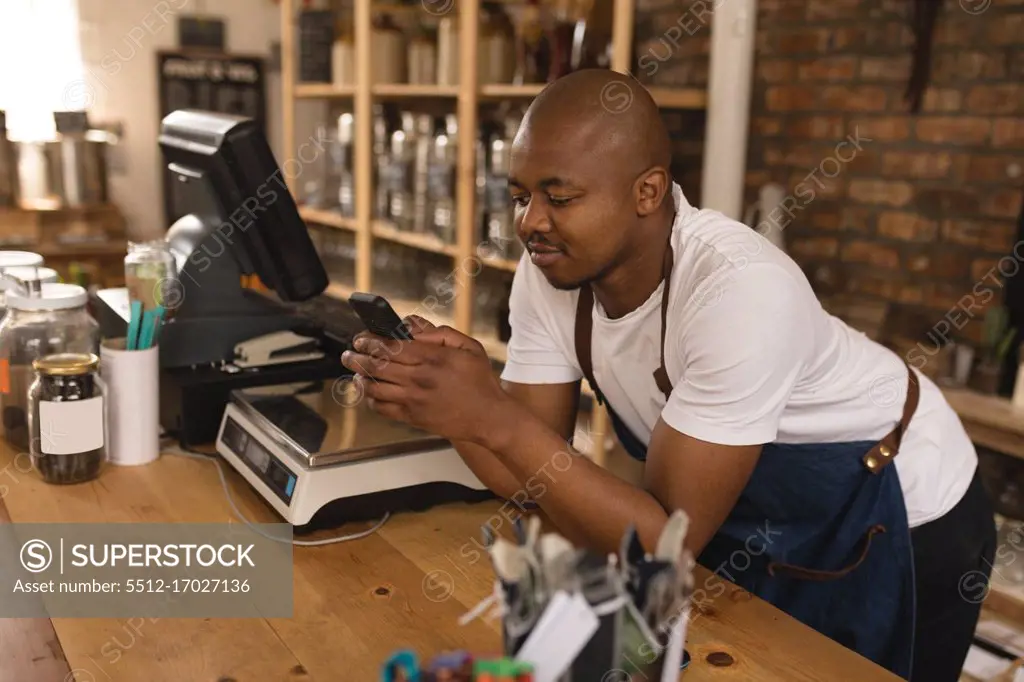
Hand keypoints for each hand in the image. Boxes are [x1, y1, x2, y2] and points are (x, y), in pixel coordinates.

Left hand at [340, 316, 515, 444]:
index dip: (370, 340)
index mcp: (432, 358)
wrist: (489, 418)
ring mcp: (413, 400)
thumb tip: (412, 326)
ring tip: (355, 370)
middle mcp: (419, 379)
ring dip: (360, 377)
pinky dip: (371, 399)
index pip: (390, 346)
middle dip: (357, 356)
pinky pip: (382, 408)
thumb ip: (439, 333)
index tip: (362, 337)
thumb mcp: (468, 347)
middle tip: (349, 352)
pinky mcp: (412, 418)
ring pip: (374, 387)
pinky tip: (370, 391)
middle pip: (377, 365)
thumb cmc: (480, 381)